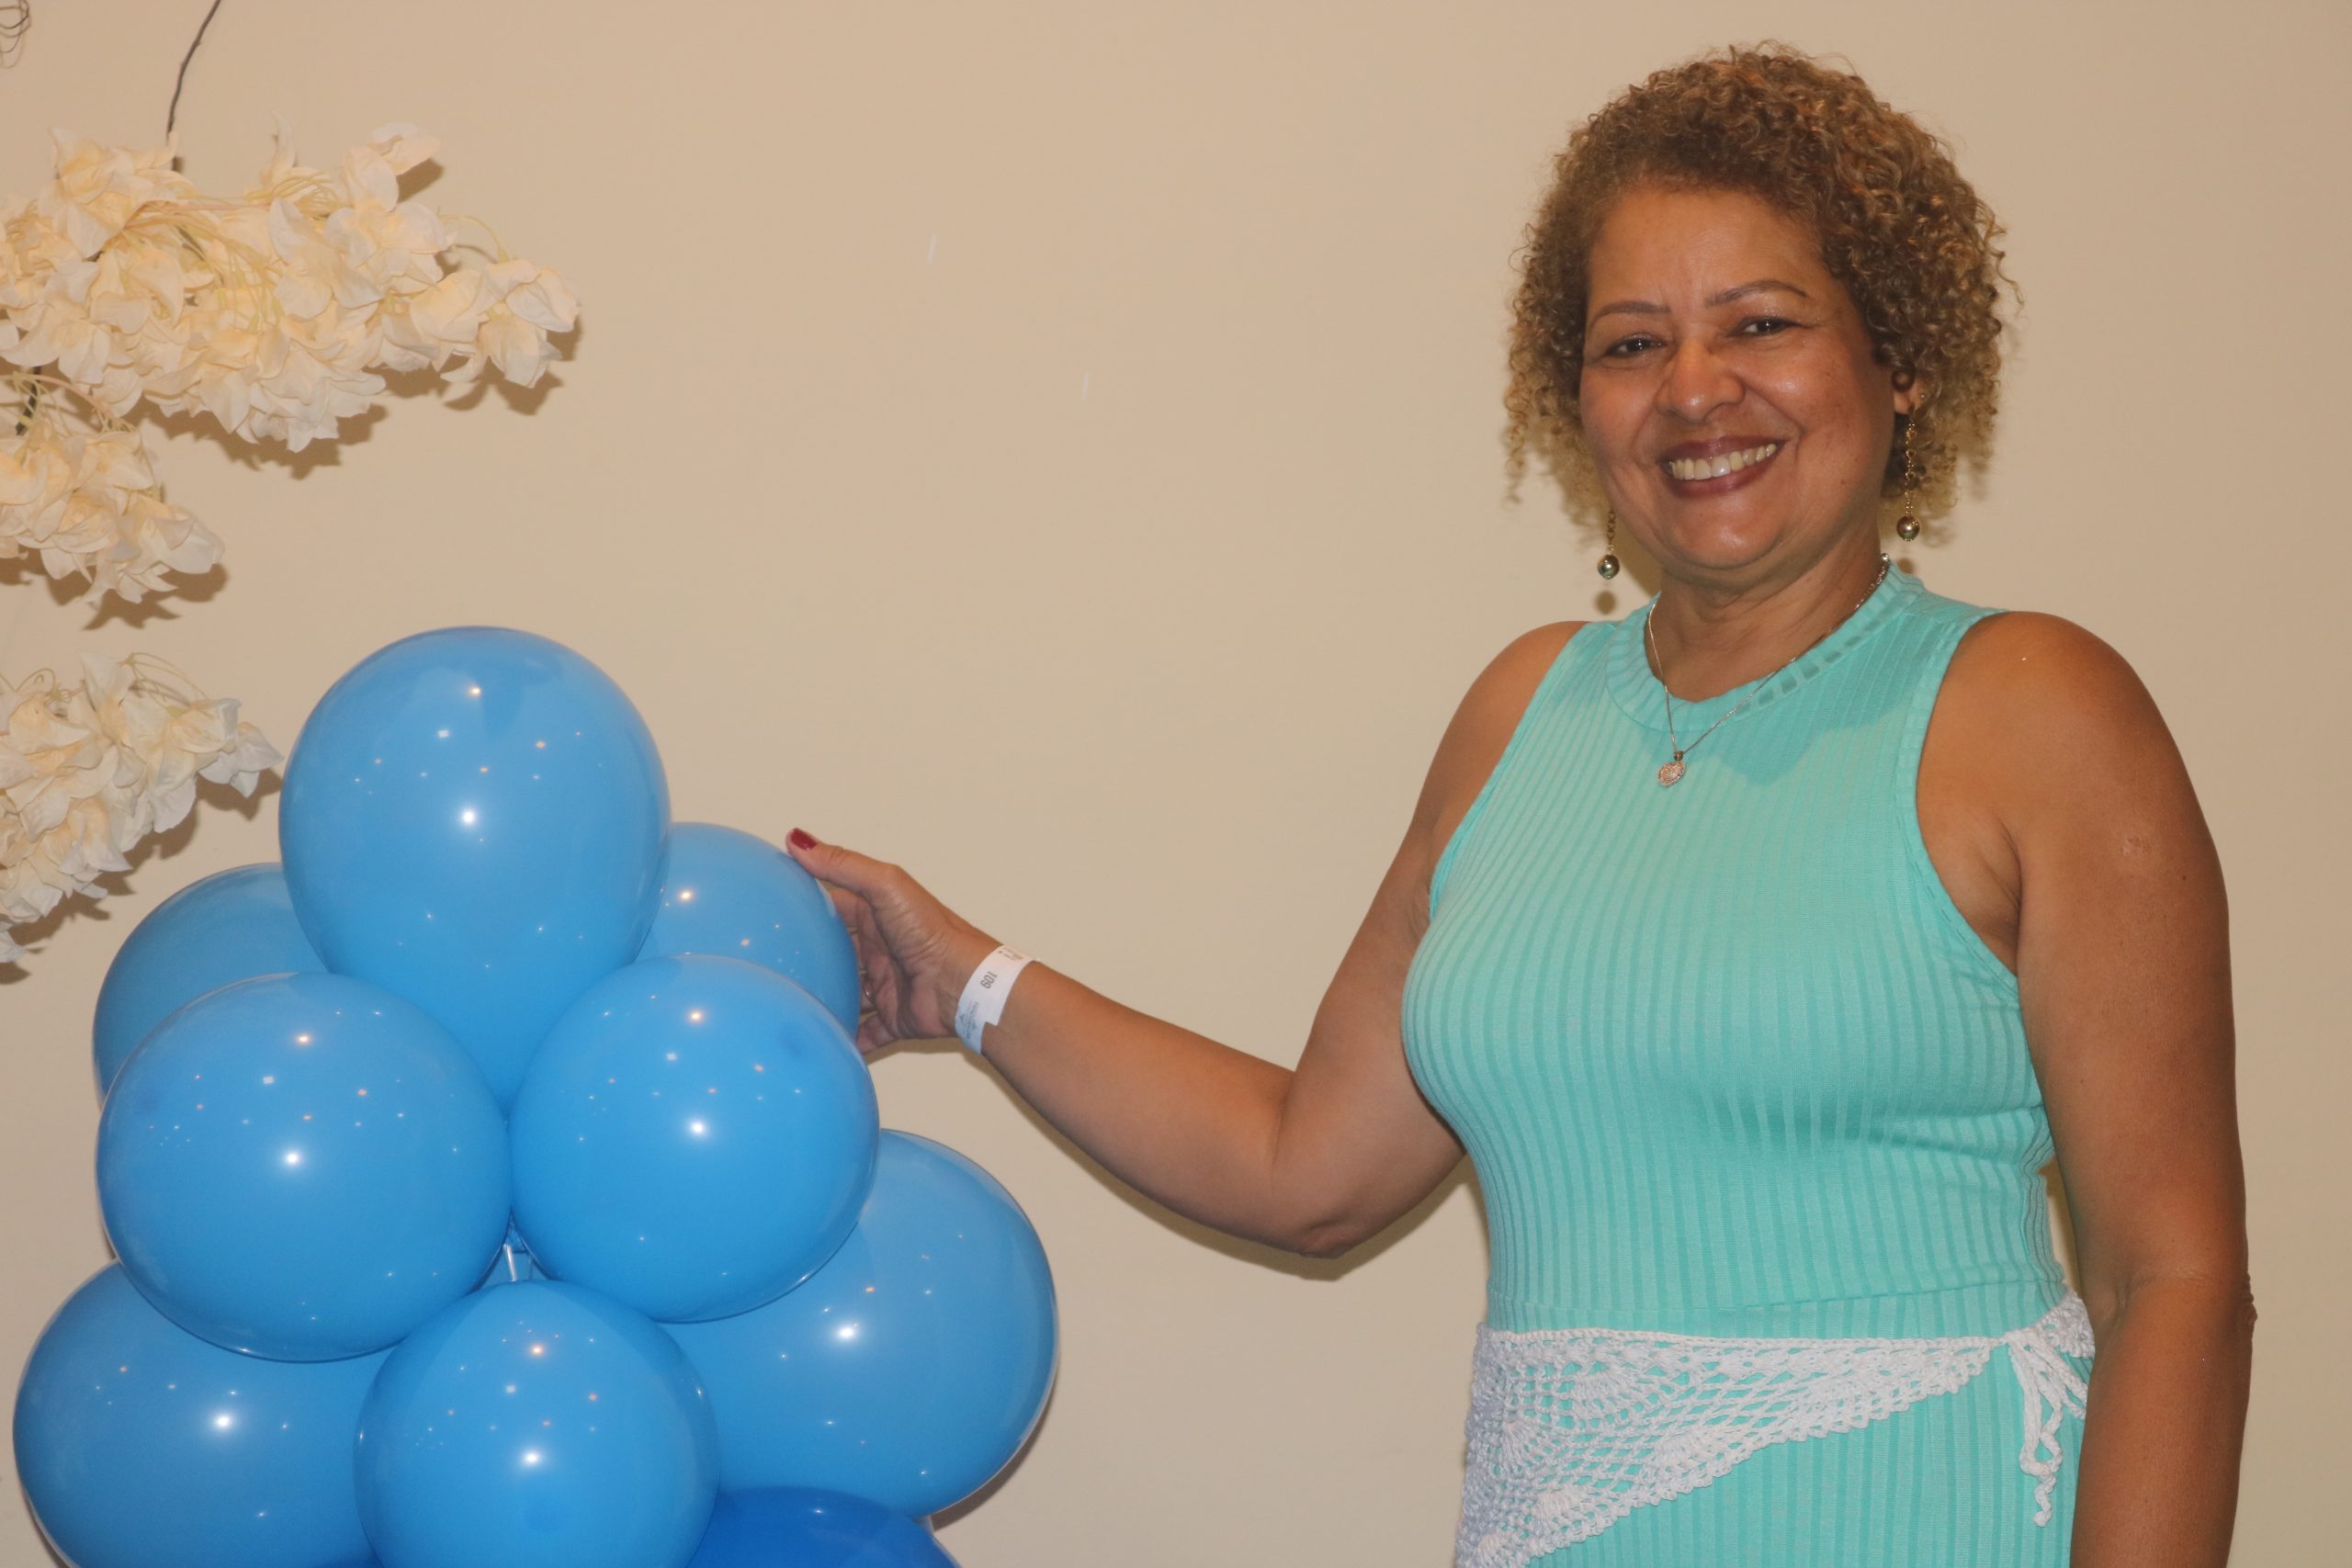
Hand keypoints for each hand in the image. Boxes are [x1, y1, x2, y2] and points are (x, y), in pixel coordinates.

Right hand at [784, 829, 997, 1054]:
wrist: (962, 986)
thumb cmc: (931, 931)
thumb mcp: (885, 886)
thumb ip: (843, 865)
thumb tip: (797, 839)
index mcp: (876, 917)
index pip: (836, 908)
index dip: (809, 907)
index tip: (773, 910)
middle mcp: (879, 951)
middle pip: (838, 954)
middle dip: (812, 958)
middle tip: (773, 965)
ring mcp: (885, 986)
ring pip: (848, 994)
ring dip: (826, 998)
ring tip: (788, 1004)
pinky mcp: (892, 1019)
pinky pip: (865, 1032)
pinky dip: (847, 1037)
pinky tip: (821, 1041)